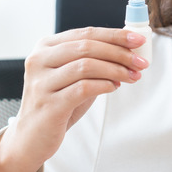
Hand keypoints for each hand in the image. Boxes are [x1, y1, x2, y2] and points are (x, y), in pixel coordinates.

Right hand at [0, 27, 148, 171]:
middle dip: (120, 52)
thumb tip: (129, 49)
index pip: (86, 33)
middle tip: (141, 61)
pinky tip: (115, 87)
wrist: (31, 138)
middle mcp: (39, 60)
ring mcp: (41, 82)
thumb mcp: (73, 76)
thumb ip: (93, 61)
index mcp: (45, 47)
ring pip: (86, 65)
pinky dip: (104, 85)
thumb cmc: (57, 103)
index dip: (114, 35)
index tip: (138, 40)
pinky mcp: (48, 103)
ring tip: (133, 76)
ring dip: (116, 69)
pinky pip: (83, 88)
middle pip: (87, 47)